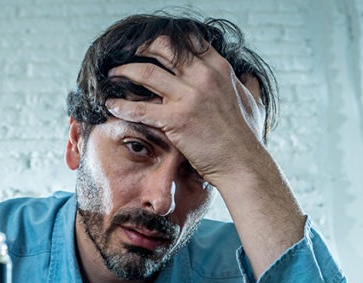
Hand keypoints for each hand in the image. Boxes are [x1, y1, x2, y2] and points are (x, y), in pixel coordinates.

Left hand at [104, 35, 267, 187]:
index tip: (152, 46)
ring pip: (146, 72)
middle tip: (127, 56)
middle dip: (141, 48)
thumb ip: (244, 84)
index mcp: (219, 68)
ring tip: (112, 76)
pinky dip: (122, 106)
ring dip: (124, 72)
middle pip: (163, 48)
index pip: (188, 40)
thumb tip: (245, 74)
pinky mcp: (176, 120)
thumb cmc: (246, 136)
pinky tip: (111, 105)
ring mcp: (189, 97)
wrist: (241, 163)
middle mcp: (203, 77)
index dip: (166, 39)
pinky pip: (140, 108)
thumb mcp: (251, 101)